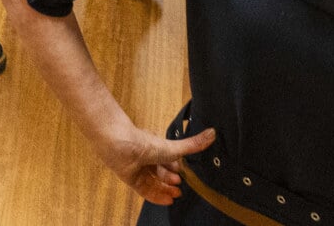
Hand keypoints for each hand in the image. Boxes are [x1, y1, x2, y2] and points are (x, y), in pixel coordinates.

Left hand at [95, 122, 215, 206]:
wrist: (119, 146)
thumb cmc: (146, 144)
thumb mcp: (173, 148)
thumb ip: (192, 145)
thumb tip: (213, 133)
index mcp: (158, 149)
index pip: (170, 161)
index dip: (177, 169)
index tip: (184, 177)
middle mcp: (149, 159)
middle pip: (162, 172)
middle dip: (171, 180)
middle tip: (180, 188)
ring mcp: (140, 169)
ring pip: (155, 182)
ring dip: (165, 189)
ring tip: (176, 195)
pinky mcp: (131, 179)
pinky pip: (145, 190)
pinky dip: (156, 196)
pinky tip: (166, 201)